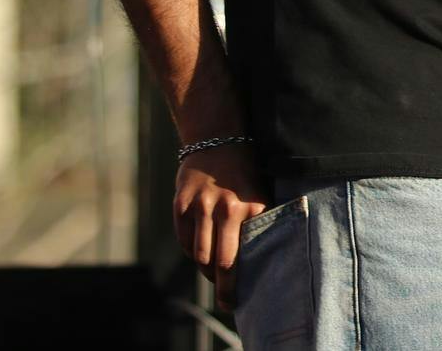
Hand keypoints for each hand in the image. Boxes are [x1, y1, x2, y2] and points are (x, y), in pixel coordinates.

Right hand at [174, 142, 269, 308]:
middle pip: (219, 263)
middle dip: (223, 288)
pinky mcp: (181, 203)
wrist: (218, 140)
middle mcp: (226, 208)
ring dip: (206, 270)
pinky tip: (201, 249)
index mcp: (251, 208)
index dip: (237, 285)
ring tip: (214, 274)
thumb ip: (258, 226)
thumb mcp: (260, 195)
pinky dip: (192, 250)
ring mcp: (201, 206)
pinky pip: (185, 240)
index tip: (236, 303)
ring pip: (199, 255)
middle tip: (226, 302)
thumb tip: (260, 266)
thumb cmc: (245, 175)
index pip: (243, 258)